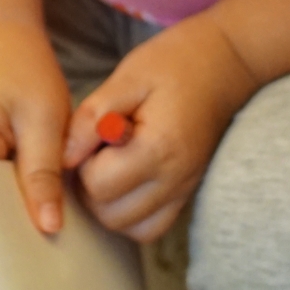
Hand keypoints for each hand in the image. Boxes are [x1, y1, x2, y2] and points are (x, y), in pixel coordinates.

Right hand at [0, 21, 72, 235]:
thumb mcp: (45, 117)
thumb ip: (43, 172)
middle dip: (10, 224)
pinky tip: (32, 196)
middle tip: (50, 244)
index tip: (35, 256)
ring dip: (8, 207)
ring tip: (45, 223)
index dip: (3, 232)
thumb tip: (47, 228)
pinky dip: (3, 190)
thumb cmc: (24, 69)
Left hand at [62, 16, 257, 242]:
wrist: (226, 62)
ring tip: (109, 162)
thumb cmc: (174, 62)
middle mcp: (175, 179)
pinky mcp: (187, 193)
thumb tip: (63, 158)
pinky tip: (125, 178)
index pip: (98, 185)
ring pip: (129, 227)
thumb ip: (91, 118)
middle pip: (111, 215)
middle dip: (91, 186)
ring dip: (108, 203)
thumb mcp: (126, 77)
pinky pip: (151, 226)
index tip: (90, 134)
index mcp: (159, 148)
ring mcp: (184, 190)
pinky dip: (130, 213)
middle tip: (97, 149)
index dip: (82, 162)